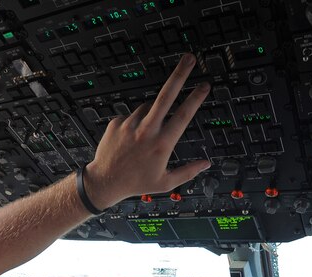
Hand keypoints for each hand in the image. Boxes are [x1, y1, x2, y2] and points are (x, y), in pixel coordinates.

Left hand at [85, 54, 211, 208]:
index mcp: (161, 144)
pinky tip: (132, 139)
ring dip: (153, 114)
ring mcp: (130, 124)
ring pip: (148, 108)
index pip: (184, 115)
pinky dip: (136, 122)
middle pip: (166, 96)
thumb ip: (188, 172)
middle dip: (179, 75)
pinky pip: (132, 116)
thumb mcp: (166, 183)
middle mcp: (146, 131)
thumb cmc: (136, 183)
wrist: (105, 181)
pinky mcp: (117, 122)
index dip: (196, 98)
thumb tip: (206, 164)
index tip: (204, 85)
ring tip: (146, 136)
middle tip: (189, 59)